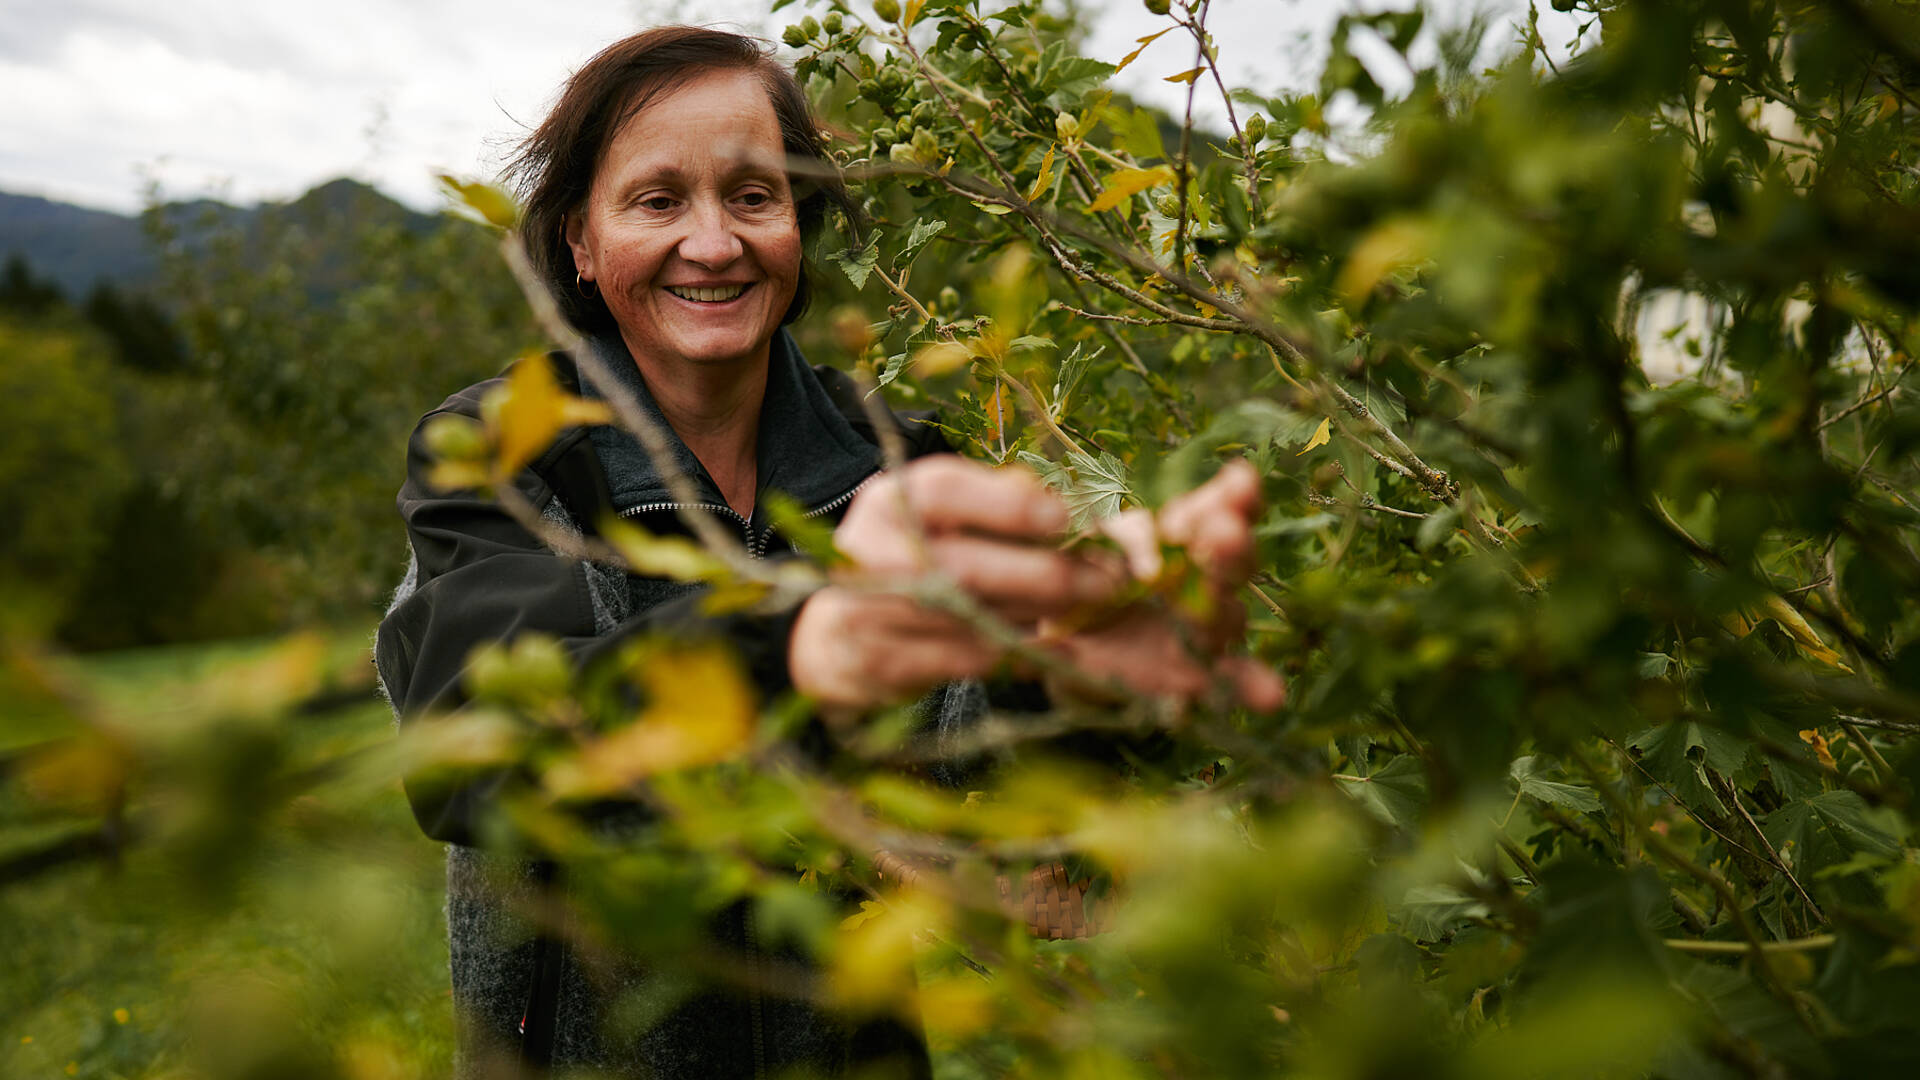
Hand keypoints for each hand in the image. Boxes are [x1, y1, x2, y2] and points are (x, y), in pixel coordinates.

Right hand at [789, 456, 1124, 708]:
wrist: (838, 635)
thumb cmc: (912, 559)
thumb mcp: (940, 518)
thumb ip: (996, 505)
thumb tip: (1071, 511)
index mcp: (887, 500)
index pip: (944, 491)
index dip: (1007, 505)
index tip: (1066, 518)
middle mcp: (868, 551)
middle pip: (964, 566)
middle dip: (1046, 575)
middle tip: (1105, 581)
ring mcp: (867, 611)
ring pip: (971, 619)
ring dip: (1037, 616)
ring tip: (1083, 608)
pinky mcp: (881, 663)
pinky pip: (965, 661)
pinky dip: (1014, 653)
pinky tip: (1045, 646)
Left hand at [1039, 460, 1284, 709]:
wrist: (1059, 638)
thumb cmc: (1079, 577)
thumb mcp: (1085, 544)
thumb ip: (1115, 539)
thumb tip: (1145, 556)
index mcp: (1180, 537)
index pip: (1219, 510)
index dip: (1233, 498)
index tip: (1237, 483)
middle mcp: (1202, 579)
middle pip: (1232, 560)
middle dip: (1229, 544)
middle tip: (1222, 532)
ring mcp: (1202, 629)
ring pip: (1228, 615)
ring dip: (1226, 607)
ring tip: (1216, 603)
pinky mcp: (1195, 674)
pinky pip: (1230, 681)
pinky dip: (1252, 687)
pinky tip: (1270, 694)